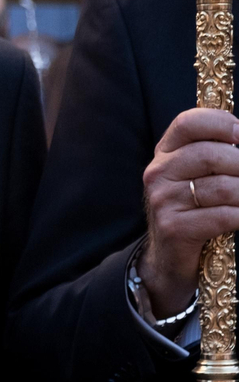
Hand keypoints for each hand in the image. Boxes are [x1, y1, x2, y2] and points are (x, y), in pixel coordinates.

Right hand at [141, 108, 238, 315]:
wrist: (170, 258)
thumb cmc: (197, 210)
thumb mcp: (200, 176)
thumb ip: (219, 153)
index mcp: (166, 152)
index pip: (189, 123)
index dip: (221, 124)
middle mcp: (158, 173)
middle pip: (211, 155)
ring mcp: (163, 200)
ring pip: (224, 188)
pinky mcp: (173, 227)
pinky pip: (223, 216)